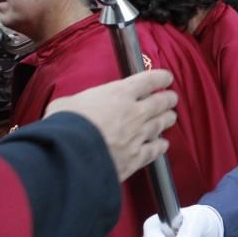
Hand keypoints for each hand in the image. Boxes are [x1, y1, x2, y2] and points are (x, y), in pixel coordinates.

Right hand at [45, 70, 177, 181]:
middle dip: (168, 99)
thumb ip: (79, 103)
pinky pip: (154, 150)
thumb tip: (73, 108)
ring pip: (160, 125)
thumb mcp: (66, 103)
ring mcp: (138, 136)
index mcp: (118, 93)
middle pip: (160, 103)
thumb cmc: (65, 125)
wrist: (71, 155)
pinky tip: (163, 145)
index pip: (148, 81)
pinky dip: (160, 146)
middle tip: (172, 98)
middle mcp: (134, 113)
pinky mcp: (136, 158)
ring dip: (167, 120)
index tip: (167, 78)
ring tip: (171, 117)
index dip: (160, 78)